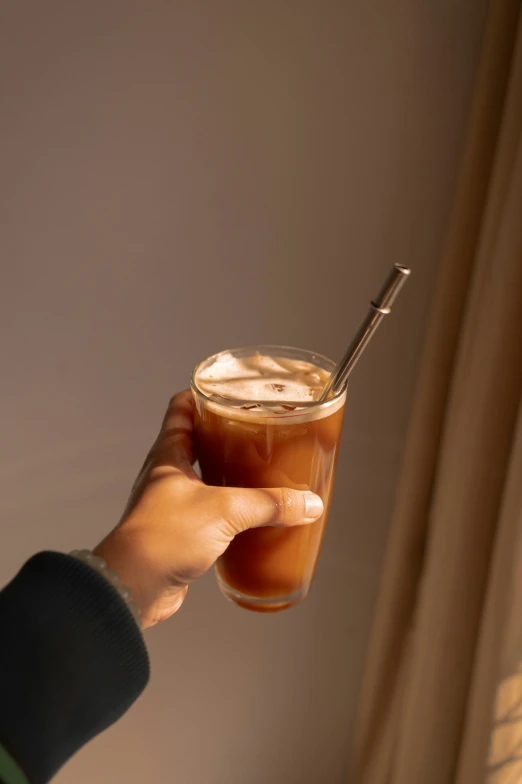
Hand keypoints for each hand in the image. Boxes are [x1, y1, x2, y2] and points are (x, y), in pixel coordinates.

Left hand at [94, 391, 323, 627]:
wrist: (134, 586)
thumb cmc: (162, 537)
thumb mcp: (224, 511)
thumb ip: (268, 505)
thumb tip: (307, 503)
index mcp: (168, 456)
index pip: (181, 410)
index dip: (201, 395)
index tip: (226, 389)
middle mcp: (167, 476)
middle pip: (194, 442)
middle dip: (223, 435)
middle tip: (253, 429)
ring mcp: (171, 504)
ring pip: (202, 478)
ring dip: (226, 473)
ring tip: (258, 469)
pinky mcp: (179, 533)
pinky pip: (207, 512)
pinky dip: (227, 509)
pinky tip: (248, 517)